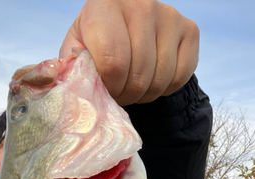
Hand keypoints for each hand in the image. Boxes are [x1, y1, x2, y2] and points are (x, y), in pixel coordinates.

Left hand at [59, 0, 198, 105]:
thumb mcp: (76, 49)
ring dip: (145, 94)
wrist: (127, 25)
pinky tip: (153, 77)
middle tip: (120, 91)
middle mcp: (141, 3)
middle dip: (127, 94)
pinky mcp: (190, 29)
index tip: (105, 88)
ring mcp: (170, 15)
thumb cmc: (96, 41)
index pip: (114, 62)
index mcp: (105, 3)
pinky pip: (180, 77)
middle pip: (139, 75)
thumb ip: (70, 66)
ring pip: (160, 79)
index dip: (110, 87)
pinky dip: (165, 88)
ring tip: (134, 85)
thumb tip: (64, 82)